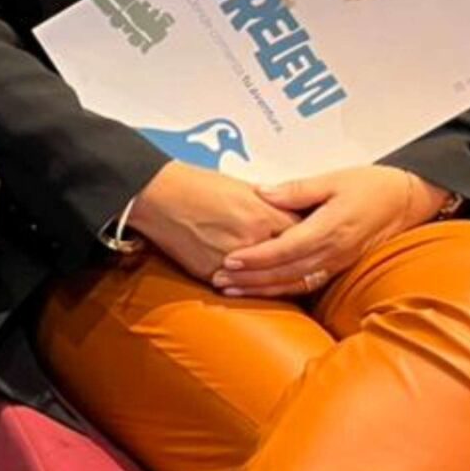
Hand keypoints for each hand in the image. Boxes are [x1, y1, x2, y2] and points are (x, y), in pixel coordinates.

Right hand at [123, 161, 298, 283]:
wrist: (157, 196)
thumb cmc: (195, 186)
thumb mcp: (241, 187)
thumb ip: (270, 203)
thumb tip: (290, 212)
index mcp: (263, 214)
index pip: (301, 232)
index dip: (308, 236)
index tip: (312, 238)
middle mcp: (252, 240)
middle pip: (286, 259)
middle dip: (293, 260)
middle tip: (300, 260)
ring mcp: (233, 261)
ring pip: (262, 278)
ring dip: (269, 277)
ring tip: (274, 274)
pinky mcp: (212, 274)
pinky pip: (236, 284)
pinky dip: (242, 282)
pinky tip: (246, 280)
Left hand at [214, 166, 450, 297]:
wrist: (407, 201)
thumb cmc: (371, 185)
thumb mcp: (333, 179)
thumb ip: (296, 189)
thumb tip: (262, 193)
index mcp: (329, 228)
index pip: (285, 248)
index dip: (257, 257)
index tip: (230, 259)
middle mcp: (333, 252)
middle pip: (284, 272)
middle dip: (250, 278)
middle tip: (218, 280)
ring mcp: (336, 263)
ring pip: (293, 283)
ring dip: (261, 289)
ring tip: (230, 290)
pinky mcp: (338, 268)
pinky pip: (306, 285)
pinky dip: (281, 291)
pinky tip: (260, 291)